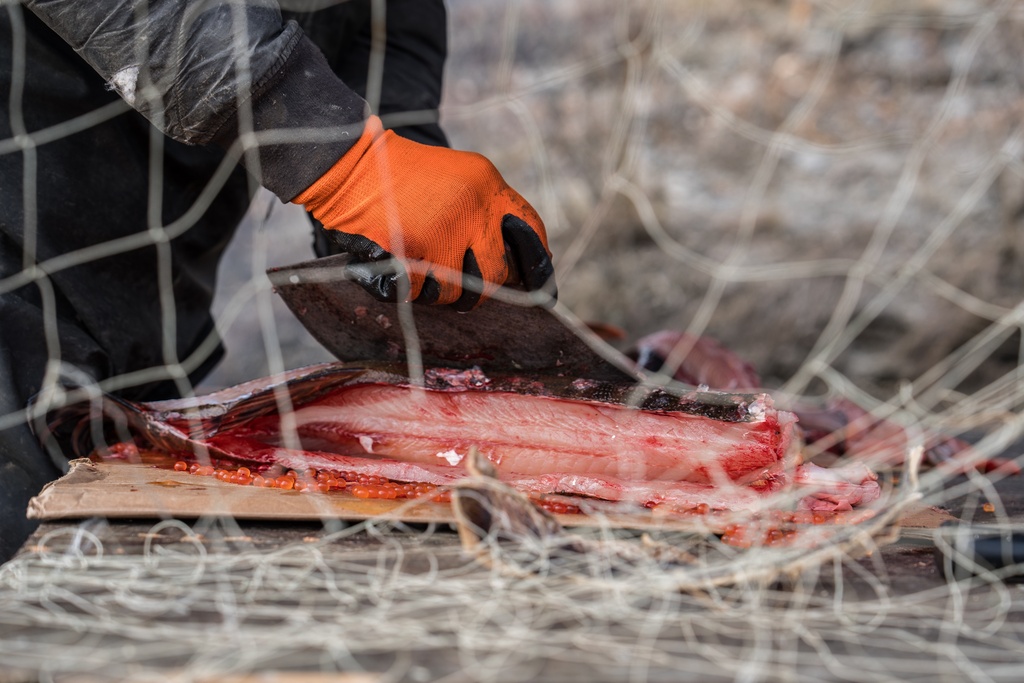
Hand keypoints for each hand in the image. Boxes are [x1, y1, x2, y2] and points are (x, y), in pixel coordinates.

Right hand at [294, 116, 554, 309]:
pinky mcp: (411, 255)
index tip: (533, 281)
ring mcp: (441, 234)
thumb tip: (516, 262)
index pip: (529, 229)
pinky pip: (422, 294)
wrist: (349, 166)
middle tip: (461, 280)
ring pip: (458, 291)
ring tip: (420, 264)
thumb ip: (486, 209)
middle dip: (481, 285)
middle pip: (496, 273)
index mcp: (485, 184)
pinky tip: (400, 266)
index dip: (534, 261)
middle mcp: (471, 209)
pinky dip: (411, 288)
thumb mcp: (456, 175)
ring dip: (440, 289)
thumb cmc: (401, 175)